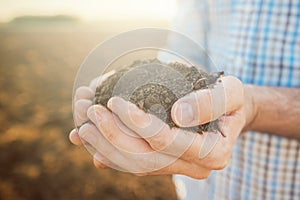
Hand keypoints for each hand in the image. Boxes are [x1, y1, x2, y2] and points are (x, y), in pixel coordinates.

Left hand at [69, 75, 252, 178]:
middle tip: (88, 112)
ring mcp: (177, 167)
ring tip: (80, 126)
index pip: (167, 142)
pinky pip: (134, 164)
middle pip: (145, 159)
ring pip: (135, 166)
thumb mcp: (230, 91)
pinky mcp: (164, 163)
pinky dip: (109, 153)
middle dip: (112, 136)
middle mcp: (194, 167)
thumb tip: (179, 113)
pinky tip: (88, 142)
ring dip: (104, 146)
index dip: (138, 124)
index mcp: (212, 152)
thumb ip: (210, 101)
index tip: (114, 102)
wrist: (229, 113)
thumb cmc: (230, 100)